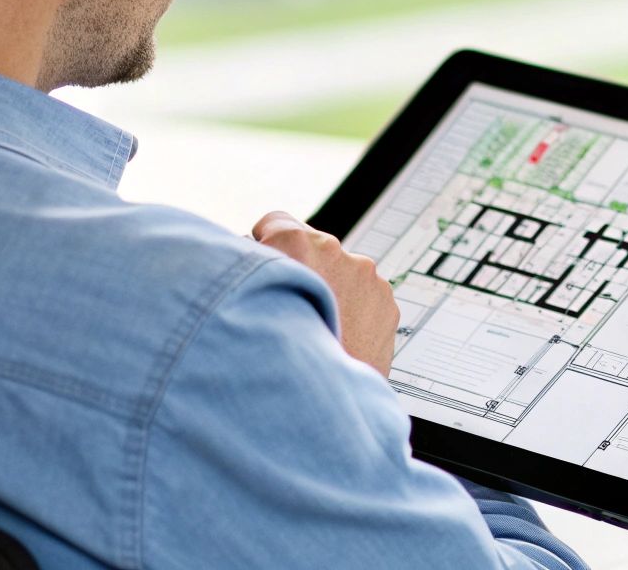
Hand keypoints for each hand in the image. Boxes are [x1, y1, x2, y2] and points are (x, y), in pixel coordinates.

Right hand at [253, 211, 399, 376]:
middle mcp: (337, 252)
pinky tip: (335, 337)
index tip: (265, 263)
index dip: (266, 245)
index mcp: (296, 243)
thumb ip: (247, 269)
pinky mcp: (387, 302)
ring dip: (329, 291)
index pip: (275, 221)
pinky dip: (352, 311)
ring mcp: (367, 277)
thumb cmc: (273, 359)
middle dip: (301, 271)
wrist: (320, 407)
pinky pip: (364, 296)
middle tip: (288, 309)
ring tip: (313, 330)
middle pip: (312, 249)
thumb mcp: (240, 303)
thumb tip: (244, 255)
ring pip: (341, 273)